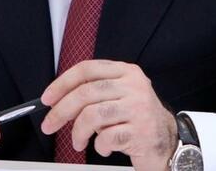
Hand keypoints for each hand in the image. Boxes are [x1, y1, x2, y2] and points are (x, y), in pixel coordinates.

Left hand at [40, 60, 177, 170]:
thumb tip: (58, 99)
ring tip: (78, 142)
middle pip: (86, 92)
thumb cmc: (137, 119)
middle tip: (49, 125)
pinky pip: (106, 138)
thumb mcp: (119, 96)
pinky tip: (104, 147)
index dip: (63, 83)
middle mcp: (134, 86)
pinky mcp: (141, 131)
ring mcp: (139, 108)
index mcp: (126, 72)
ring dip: (78, 132)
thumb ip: (95, 91)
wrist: (167, 141)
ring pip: (92, 115)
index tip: (47, 98)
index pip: (87, 69)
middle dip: (61, 111)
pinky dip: (99, 146)